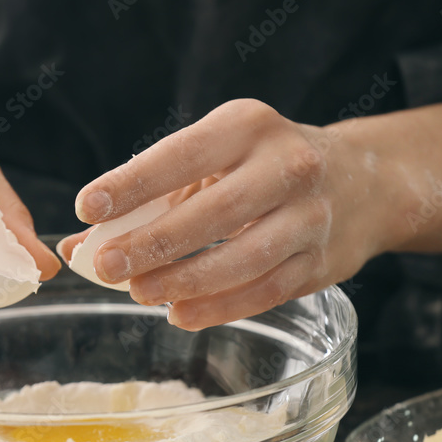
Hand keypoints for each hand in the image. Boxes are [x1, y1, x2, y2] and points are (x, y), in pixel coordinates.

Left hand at [66, 99, 380, 330]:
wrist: (363, 184)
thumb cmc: (263, 168)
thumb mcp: (213, 161)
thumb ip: (147, 198)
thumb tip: (77, 245)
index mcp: (248, 126)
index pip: (181, 154)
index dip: (132, 183)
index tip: (86, 208)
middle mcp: (287, 165)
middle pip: (213, 212)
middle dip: (153, 243)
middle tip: (106, 266)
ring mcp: (310, 217)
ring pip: (242, 258)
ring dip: (184, 280)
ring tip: (139, 293)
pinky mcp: (322, 264)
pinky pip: (264, 291)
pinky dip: (219, 308)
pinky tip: (180, 314)